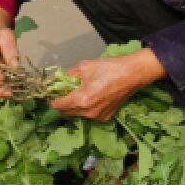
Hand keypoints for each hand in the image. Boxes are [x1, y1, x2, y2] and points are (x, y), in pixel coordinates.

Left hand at [49, 48, 166, 121]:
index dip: (52, 99)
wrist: (132, 74)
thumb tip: (56, 80)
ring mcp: (98, 117)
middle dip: (62, 103)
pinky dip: (86, 108)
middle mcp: (88, 112)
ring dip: (74, 106)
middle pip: (66, 112)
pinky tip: (92, 97)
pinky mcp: (106, 117)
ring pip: (78, 114)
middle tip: (64, 91)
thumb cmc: (108, 68)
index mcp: (81, 100)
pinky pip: (89, 115)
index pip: (57, 105)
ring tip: (79, 92)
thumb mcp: (84, 67)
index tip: (52, 93)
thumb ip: (67, 75)